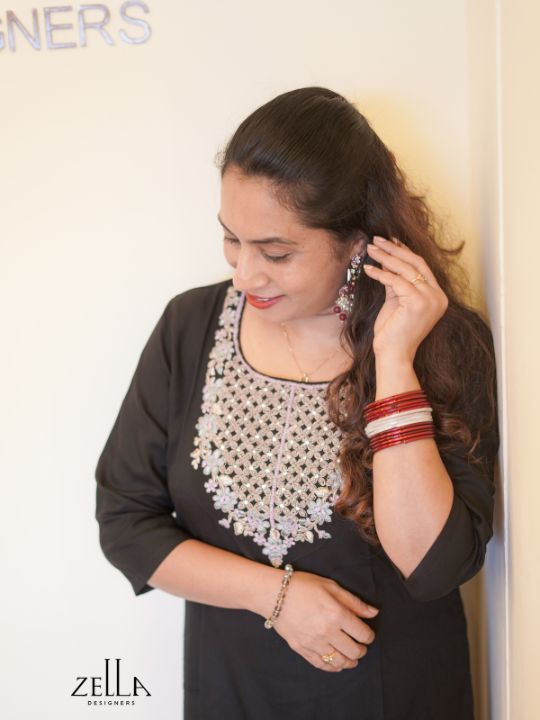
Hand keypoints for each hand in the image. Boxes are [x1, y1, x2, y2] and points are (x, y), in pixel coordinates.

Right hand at [271, 570, 378, 672]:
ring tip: (351, 657)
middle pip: (354, 651)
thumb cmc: (303, 585)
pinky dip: (332, 667)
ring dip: (349, 662)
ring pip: (339, 662)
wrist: (274, 594)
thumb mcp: (330, 586)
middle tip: (361, 646)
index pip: (362, 634)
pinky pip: (321, 665)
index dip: (369, 636)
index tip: (367, 634)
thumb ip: (354, 602)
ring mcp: (313, 643)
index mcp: (336, 614)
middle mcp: (327, 632)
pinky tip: (336, 663)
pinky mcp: (302, 649)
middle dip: (361, 650)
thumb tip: (373, 612)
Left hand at [363, 236, 448, 362]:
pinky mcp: (417, 302)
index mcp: (437, 296)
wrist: (393, 354)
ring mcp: (430, 299)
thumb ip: (397, 283)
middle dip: (394, 249)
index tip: (390, 241)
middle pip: (416, 263)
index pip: (421, 267)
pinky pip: (396, 281)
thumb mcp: (397, 302)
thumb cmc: (393, 332)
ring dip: (385, 257)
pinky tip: (367, 269)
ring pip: (405, 270)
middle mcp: (437, 297)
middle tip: (377, 239)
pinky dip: (380, 273)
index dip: (405, 252)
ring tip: (370, 249)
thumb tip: (388, 262)